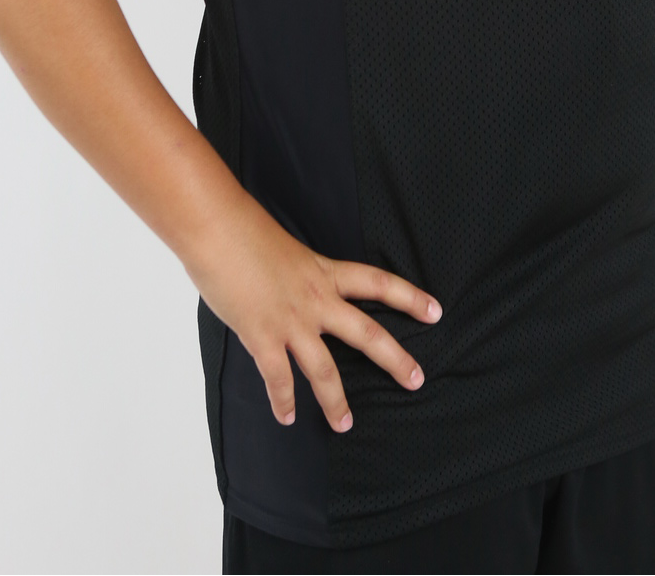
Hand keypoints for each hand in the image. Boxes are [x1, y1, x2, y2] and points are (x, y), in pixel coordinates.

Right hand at [186, 193, 441, 433]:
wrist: (217, 229)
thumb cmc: (243, 228)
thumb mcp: (284, 248)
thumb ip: (295, 274)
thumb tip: (289, 287)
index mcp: (324, 271)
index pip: (378, 283)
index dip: (409, 297)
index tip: (436, 311)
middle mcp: (316, 298)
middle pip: (367, 333)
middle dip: (395, 359)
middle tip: (416, 380)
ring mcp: (291, 321)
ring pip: (325, 370)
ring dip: (336, 402)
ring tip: (345, 425)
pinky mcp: (263, 336)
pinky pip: (279, 378)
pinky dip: (282, 401)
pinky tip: (286, 417)